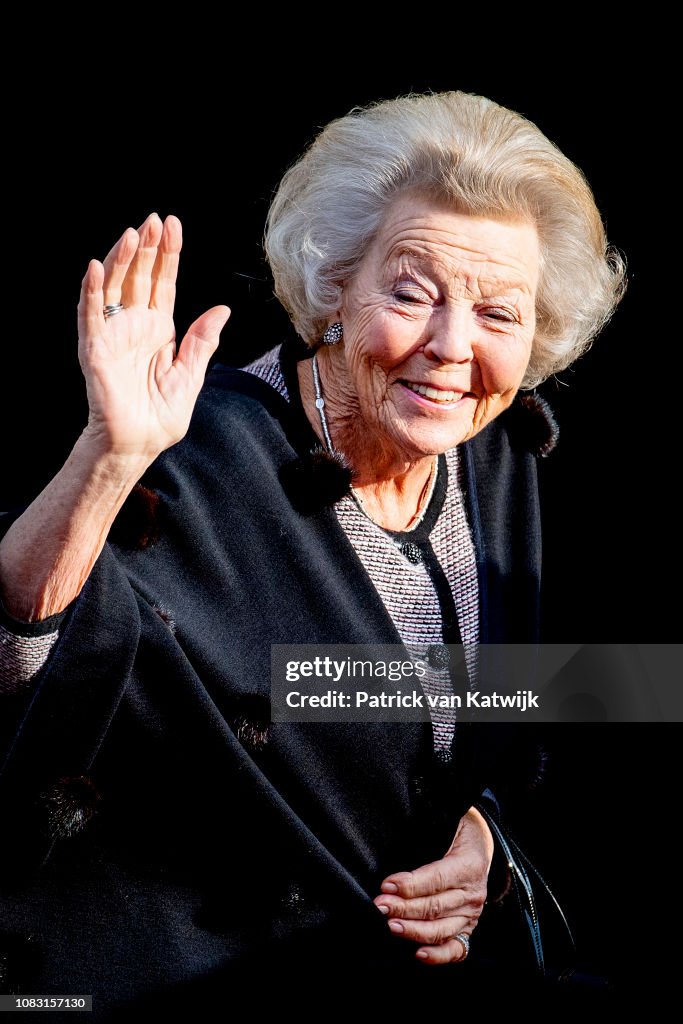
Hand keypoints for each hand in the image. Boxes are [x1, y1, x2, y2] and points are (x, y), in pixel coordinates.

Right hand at [78, 212, 229, 460]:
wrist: (138, 445)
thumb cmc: (160, 417)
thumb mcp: (190, 376)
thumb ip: (202, 342)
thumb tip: (221, 309)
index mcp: (158, 329)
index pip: (162, 283)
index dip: (168, 255)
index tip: (173, 226)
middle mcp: (134, 325)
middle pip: (140, 277)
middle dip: (147, 248)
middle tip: (155, 220)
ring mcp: (113, 335)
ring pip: (115, 287)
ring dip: (121, 260)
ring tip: (133, 234)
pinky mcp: (96, 350)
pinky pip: (91, 316)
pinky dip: (92, 292)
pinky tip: (96, 268)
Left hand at [373, 806, 493, 963]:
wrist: (482, 843)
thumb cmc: (457, 831)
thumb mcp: (448, 820)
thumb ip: (428, 827)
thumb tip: (397, 826)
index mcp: (469, 865)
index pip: (437, 878)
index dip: (411, 884)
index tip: (387, 885)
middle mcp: (473, 894)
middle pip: (435, 906)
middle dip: (404, 908)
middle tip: (379, 906)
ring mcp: (471, 915)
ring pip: (441, 929)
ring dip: (413, 930)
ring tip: (390, 925)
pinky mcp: (467, 929)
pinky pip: (456, 949)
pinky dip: (438, 955)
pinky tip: (418, 953)